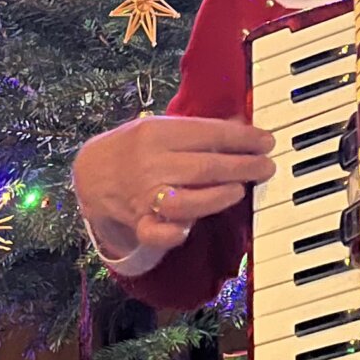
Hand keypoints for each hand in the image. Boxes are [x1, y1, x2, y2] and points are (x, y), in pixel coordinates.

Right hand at [72, 114, 275, 271]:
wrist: (92, 172)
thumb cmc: (137, 148)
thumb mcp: (162, 128)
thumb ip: (200, 130)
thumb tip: (244, 125)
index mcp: (158, 133)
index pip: (209, 134)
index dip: (243, 138)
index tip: (267, 141)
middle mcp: (151, 163)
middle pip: (205, 166)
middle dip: (242, 166)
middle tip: (266, 166)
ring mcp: (144, 195)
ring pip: (187, 200)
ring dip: (218, 196)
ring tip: (240, 189)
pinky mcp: (140, 222)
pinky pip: (156, 233)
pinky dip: (172, 234)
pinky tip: (188, 229)